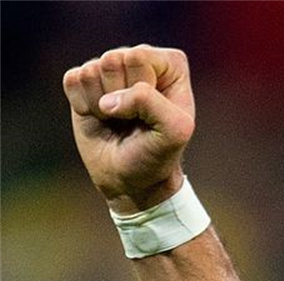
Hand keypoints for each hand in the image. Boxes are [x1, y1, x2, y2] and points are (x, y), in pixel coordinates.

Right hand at [62, 45, 194, 214]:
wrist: (131, 181)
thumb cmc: (158, 156)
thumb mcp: (173, 133)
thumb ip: (151, 103)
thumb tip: (108, 101)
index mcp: (170, 66)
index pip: (139, 57)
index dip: (141, 89)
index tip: (153, 115)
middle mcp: (138, 61)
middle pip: (112, 60)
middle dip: (120, 97)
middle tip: (132, 121)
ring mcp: (108, 70)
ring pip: (91, 70)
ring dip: (101, 105)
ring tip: (117, 121)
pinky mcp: (83, 81)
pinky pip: (72, 80)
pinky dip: (83, 106)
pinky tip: (99, 118)